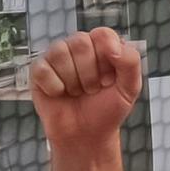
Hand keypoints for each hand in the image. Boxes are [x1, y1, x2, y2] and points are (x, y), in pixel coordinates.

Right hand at [31, 27, 143, 149]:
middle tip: (92, 89)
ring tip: (77, 92)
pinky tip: (60, 94)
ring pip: (61, 53)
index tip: (110, 79)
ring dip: (73, 82)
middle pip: (81, 42)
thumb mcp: (129, 89)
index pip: (103, 34)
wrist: (87, 136)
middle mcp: (78, 47)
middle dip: (90, 73)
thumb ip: (130, 63)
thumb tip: (115, 47)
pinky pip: (44, 69)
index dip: (107, 56)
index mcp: (101, 47)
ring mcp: (57, 57)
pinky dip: (55, 87)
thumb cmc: (106, 111)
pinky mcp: (39, 71)